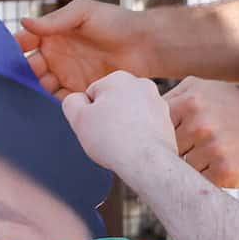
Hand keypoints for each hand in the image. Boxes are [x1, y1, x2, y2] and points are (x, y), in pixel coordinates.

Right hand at [17, 0, 153, 96]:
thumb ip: (55, 20)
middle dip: (23, 70)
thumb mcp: (83, 13)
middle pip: (29, 66)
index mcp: (53, 33)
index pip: (25, 41)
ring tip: (43, 84)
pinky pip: (59, 99)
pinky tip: (56, 96)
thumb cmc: (116, 22)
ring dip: (36, 86)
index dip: (13, 47)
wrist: (145, 45)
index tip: (7, 53)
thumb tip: (24, 22)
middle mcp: (56, 54)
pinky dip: (54, 99)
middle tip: (28, 71)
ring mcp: (66, 73)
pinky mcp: (78, 90)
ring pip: (41, 84)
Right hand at [59, 70, 180, 178]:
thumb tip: (77, 99)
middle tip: (104, 136)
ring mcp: (157, 102)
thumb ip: (71, 102)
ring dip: (122, 126)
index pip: (93, 95)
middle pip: (113, 102)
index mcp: (118, 78)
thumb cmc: (113, 140)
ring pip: (129, 113)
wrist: (146, 161)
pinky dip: (138, 134)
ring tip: (120, 143)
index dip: (88, 114)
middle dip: (107, 117)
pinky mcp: (166, 120)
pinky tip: (133, 146)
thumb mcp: (78, 118)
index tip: (92, 127)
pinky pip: (144, 125)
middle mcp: (141, 85)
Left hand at [165, 78, 238, 187]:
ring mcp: (212, 148)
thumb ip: (172, 96)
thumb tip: (136, 112)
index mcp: (190, 101)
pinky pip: (198, 181)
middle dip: (176, 150)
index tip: (165, 138)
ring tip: (214, 152)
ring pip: (181, 167)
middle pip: (166, 149)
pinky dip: (207, 177)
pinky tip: (223, 164)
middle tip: (198, 145)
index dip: (158, 135)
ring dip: (192, 165)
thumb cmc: (233, 108)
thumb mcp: (204, 88)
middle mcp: (200, 124)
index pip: (154, 126)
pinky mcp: (224, 171)